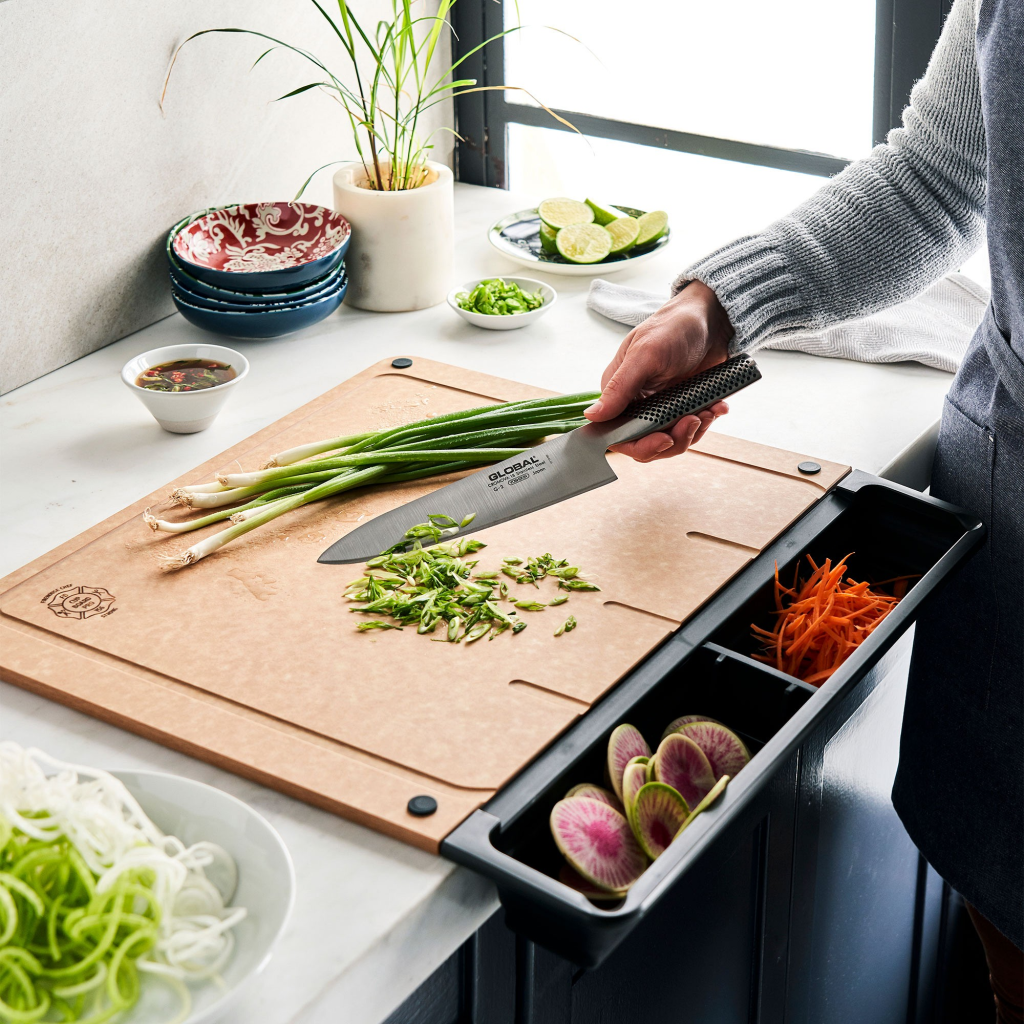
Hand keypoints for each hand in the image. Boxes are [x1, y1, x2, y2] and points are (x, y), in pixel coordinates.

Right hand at [585, 280, 733, 460]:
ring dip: (692, 432)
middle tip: (692, 421)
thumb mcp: (645, 355)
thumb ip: (620, 388)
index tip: (664, 439)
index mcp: (618, 390)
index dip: (640, 444)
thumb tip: (592, 415)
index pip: (618, 433)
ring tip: (706, 412)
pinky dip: (705, 422)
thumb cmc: (674, 326)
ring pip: (671, 440)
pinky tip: (715, 407)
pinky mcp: (682, 405)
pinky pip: (690, 428)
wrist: (712, 316)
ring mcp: (661, 405)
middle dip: (672, 440)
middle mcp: (636, 402)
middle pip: (646, 442)